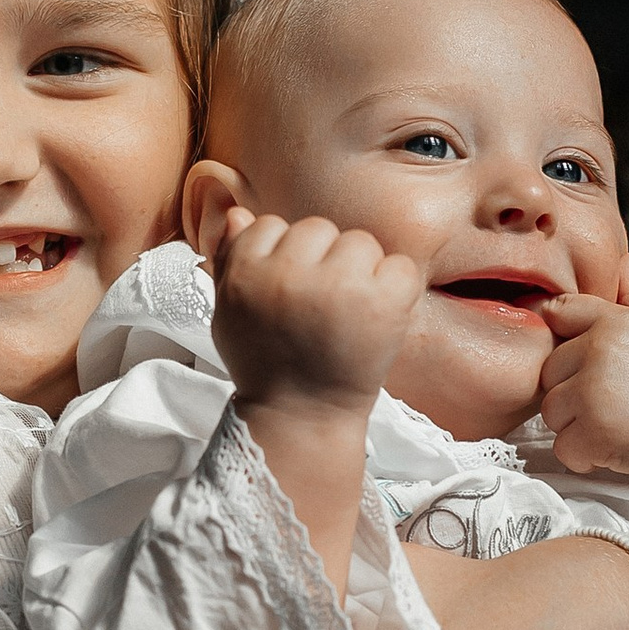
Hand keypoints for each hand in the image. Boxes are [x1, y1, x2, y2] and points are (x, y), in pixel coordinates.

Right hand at [209, 207, 423, 415]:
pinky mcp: (382, 303)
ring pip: (360, 241)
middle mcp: (290, 274)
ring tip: (348, 312)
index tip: (289, 291)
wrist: (301, 416)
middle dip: (323, 260)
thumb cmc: (265, 364)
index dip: (284, 256)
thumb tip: (237, 213)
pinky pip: (399, 264)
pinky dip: (396, 289)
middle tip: (320, 305)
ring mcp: (338, 287)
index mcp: (247, 272)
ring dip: (360, 271)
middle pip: (318, 228)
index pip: (270, 224)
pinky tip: (376, 316)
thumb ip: (229, 260)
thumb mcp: (228, 312)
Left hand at [539, 254, 628, 481]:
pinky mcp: (594, 432)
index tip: (584, 362)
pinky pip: (563, 447)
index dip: (566, 342)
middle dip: (573, 393)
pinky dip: (584, 456)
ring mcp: (595, 392)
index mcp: (612, 321)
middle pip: (548, 374)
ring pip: (551, 413)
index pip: (559, 313)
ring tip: (616, 421)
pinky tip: (615, 443)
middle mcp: (601, 351)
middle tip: (612, 400)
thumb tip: (624, 261)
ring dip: (577, 426)